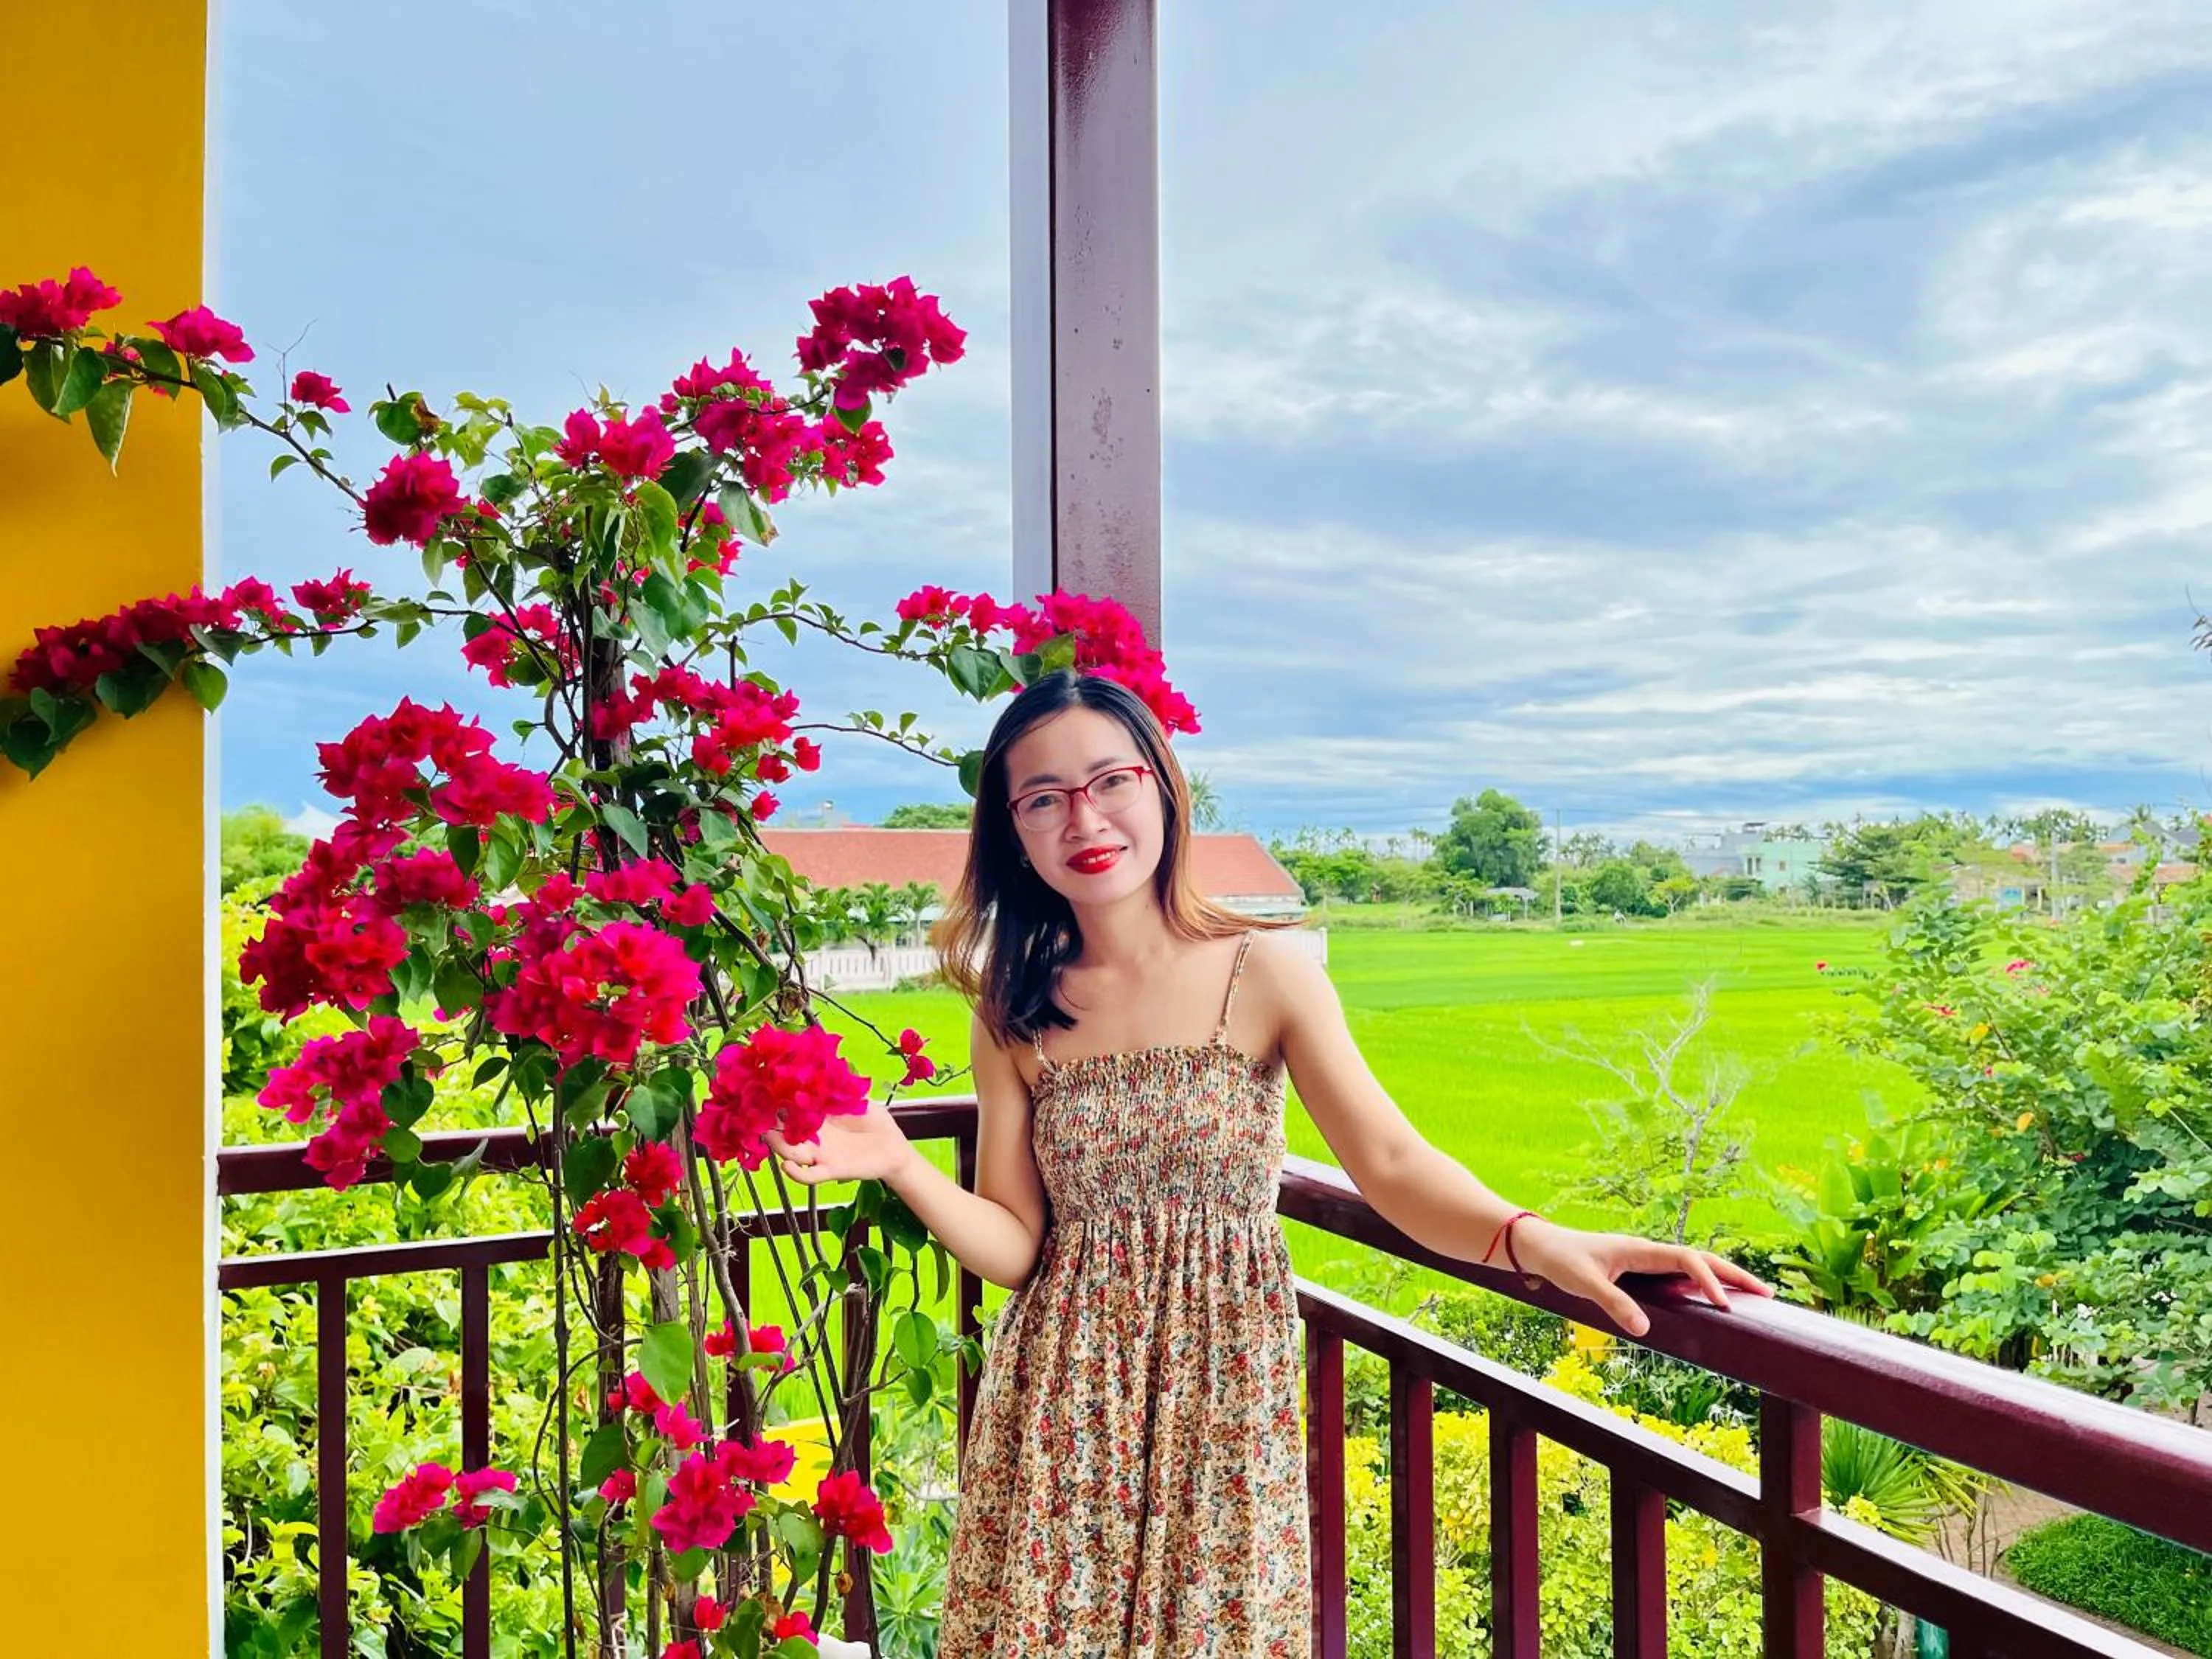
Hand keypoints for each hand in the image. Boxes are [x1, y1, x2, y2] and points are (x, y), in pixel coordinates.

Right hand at [764, 1097, 915, 1187]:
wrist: (894, 1147)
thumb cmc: (875, 1121)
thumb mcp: (856, 1098)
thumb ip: (838, 1087)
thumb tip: (821, 1065)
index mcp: (816, 1116)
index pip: (789, 1109)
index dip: (775, 1102)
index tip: (761, 1090)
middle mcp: (812, 1136)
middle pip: (783, 1132)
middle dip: (768, 1124)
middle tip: (755, 1113)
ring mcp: (819, 1154)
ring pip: (791, 1152)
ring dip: (777, 1145)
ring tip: (767, 1135)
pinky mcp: (830, 1170)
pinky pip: (809, 1175)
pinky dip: (796, 1173)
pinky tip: (787, 1165)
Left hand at [1511, 1222, 1772, 1338]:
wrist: (1541, 1247)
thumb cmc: (1561, 1260)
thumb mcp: (1584, 1283)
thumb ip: (1613, 1303)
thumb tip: (1645, 1329)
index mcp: (1640, 1249)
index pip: (1687, 1259)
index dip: (1709, 1279)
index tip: (1725, 1304)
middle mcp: (1648, 1252)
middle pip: (1701, 1259)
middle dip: (1733, 1275)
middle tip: (1766, 1295)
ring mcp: (1645, 1262)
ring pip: (1693, 1266)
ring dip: (1722, 1278)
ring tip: (1752, 1297)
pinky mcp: (1639, 1272)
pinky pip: (1678, 1276)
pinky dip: (1701, 1285)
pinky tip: (1714, 1300)